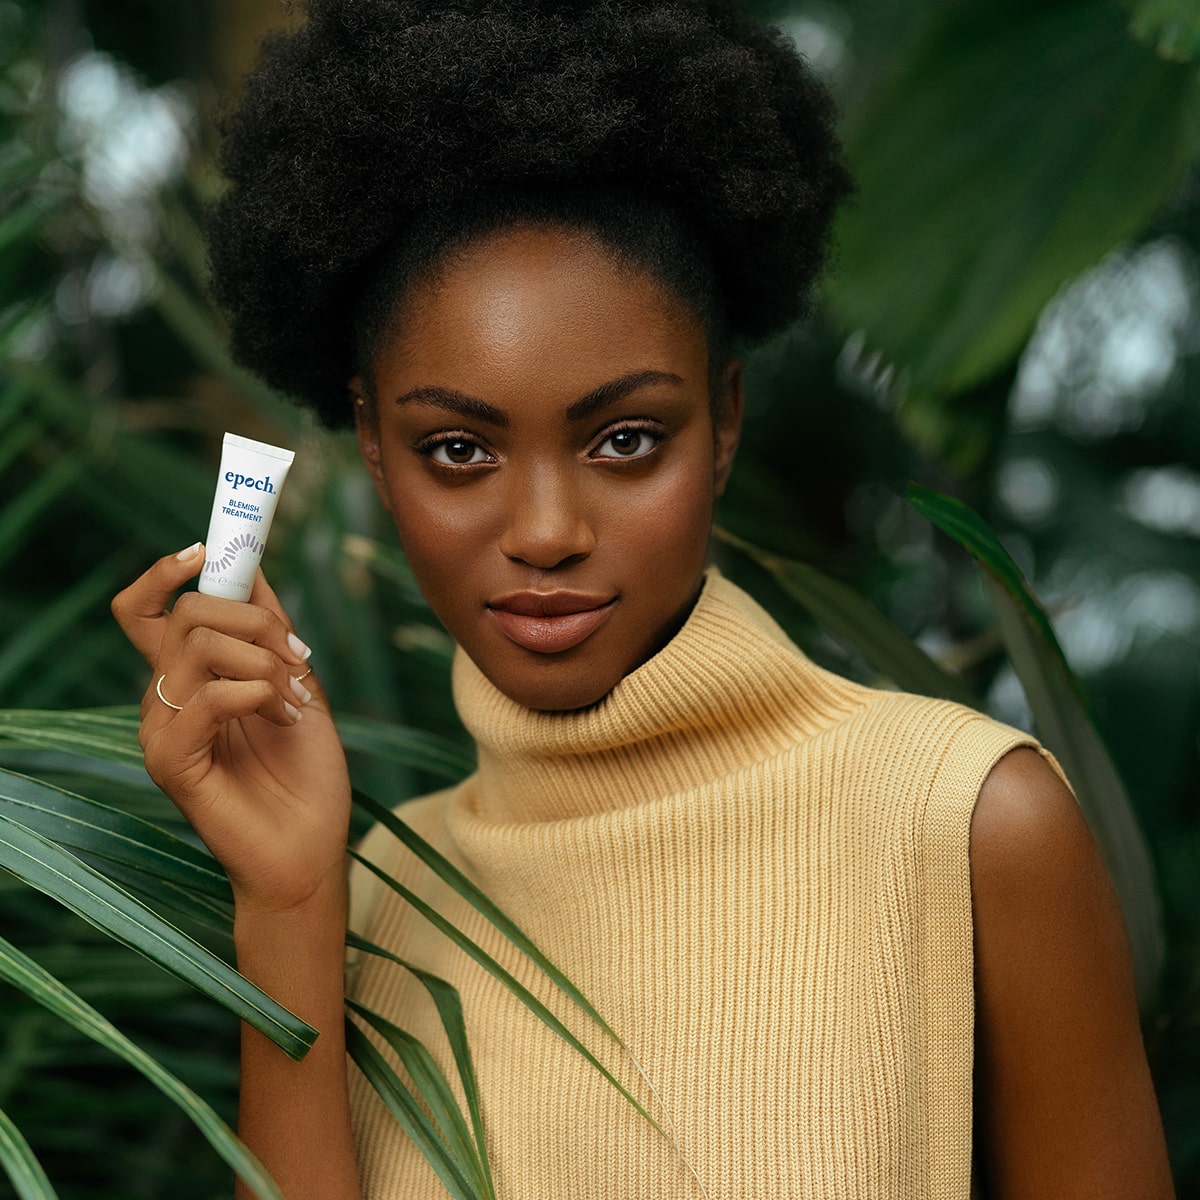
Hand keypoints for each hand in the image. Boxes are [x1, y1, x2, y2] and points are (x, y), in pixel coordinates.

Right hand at [112, 542, 351, 911]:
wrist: (312, 848)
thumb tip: (252, 565)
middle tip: (297, 657)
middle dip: (256, 619)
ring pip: (201, 646)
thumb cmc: (306, 773)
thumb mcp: (299, 683)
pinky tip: (282, 719)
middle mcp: (166, 699)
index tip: (210, 547)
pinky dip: (255, 694)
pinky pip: (207, 697)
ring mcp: (163, 730)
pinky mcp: (171, 763)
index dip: (167, 570)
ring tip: (294, 702)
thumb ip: (271, 629)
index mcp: (190, 677)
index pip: (146, 608)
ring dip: (266, 663)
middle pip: (185, 612)